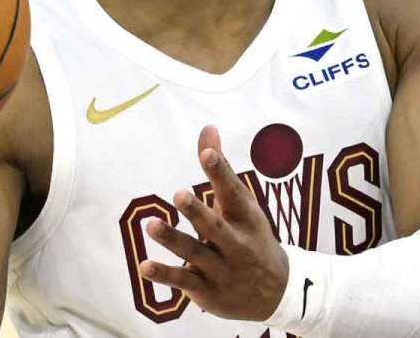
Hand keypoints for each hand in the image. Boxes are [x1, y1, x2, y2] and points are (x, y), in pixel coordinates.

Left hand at [140, 125, 288, 321]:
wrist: (275, 292)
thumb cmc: (251, 236)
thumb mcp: (241, 204)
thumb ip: (220, 168)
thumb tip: (208, 128)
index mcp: (245, 218)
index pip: (232, 192)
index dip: (220, 172)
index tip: (206, 154)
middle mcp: (234, 243)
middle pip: (214, 227)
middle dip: (198, 212)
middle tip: (179, 194)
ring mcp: (220, 268)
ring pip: (194, 253)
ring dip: (173, 240)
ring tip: (151, 225)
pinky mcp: (205, 289)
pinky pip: (183, 280)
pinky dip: (164, 274)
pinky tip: (144, 266)